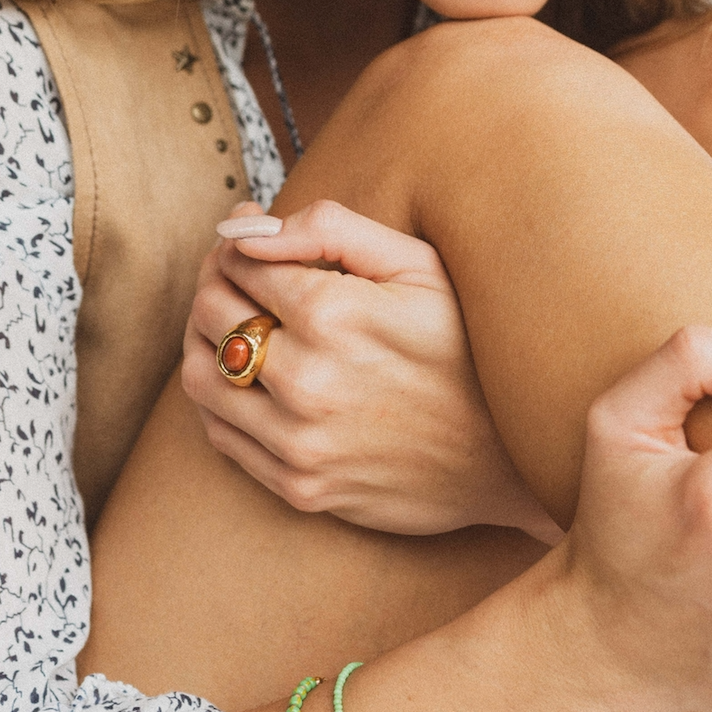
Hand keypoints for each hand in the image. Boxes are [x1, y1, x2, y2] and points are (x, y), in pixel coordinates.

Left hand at [182, 199, 562, 542]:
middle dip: (214, 282)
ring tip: (235, 325)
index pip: (238, 262)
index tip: (248, 240)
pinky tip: (249, 379)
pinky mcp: (299, 486)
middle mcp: (307, 380)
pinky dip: (218, 399)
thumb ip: (332, 229)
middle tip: (236, 275)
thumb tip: (250, 224)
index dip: (236, 244)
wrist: (511, 460)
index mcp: (334, 313)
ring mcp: (300, 440)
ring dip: (203, 341)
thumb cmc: (469, 348)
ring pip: (200, 377)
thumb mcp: (421, 267)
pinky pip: (220, 435)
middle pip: (209, 314)